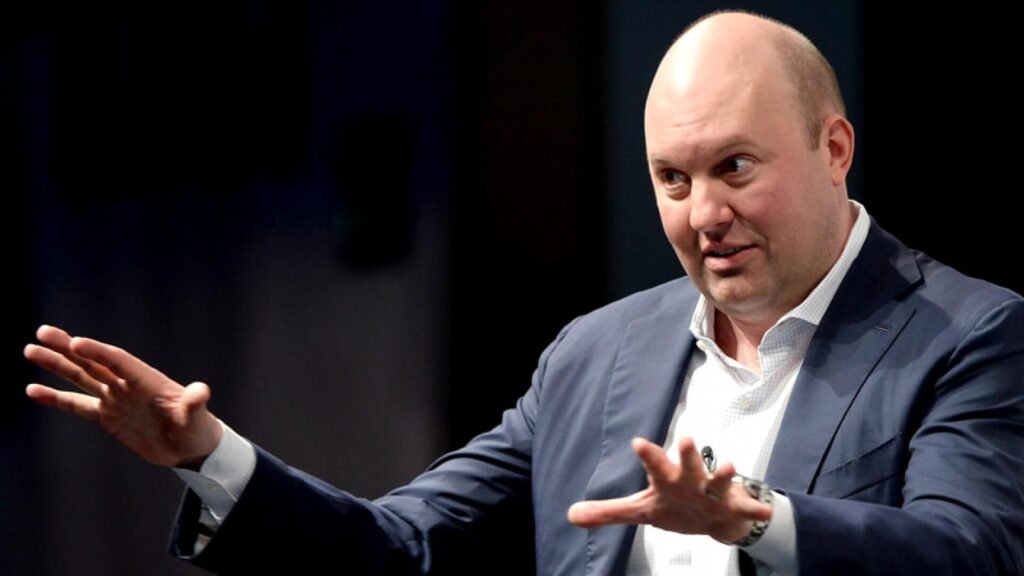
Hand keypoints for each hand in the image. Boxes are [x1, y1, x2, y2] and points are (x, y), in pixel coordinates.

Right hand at [23, 325, 222, 468]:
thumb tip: (201, 391)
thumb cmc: (198, 430)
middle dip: (68, 348)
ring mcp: (116, 399)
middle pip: (94, 362)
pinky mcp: (108, 417)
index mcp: (148, 380)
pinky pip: (77, 405)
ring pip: (82, 377)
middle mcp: (128, 385)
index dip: (98, 351)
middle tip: (43, 332)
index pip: (118, 361)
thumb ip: (194, 404)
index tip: (75, 342)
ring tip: (31, 351)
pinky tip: (33, 390)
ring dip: (57, 365)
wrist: (191, 449)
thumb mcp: (197, 418)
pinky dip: (56, 399)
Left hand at [567, 437, 770, 543]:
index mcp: (668, 480)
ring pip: (718, 480)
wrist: (715, 517)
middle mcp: (691, 479)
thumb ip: (609, 511)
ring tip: (729, 466)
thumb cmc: (676, 505)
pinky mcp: (735, 505)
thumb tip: (571, 515)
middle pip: (688, 465)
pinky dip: (755, 508)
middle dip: (689, 454)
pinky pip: (747, 507)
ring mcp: (715, 491)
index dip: (648, 455)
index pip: (655, 464)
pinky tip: (763, 508)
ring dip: (725, 474)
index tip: (638, 442)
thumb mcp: (642, 511)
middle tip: (687, 438)